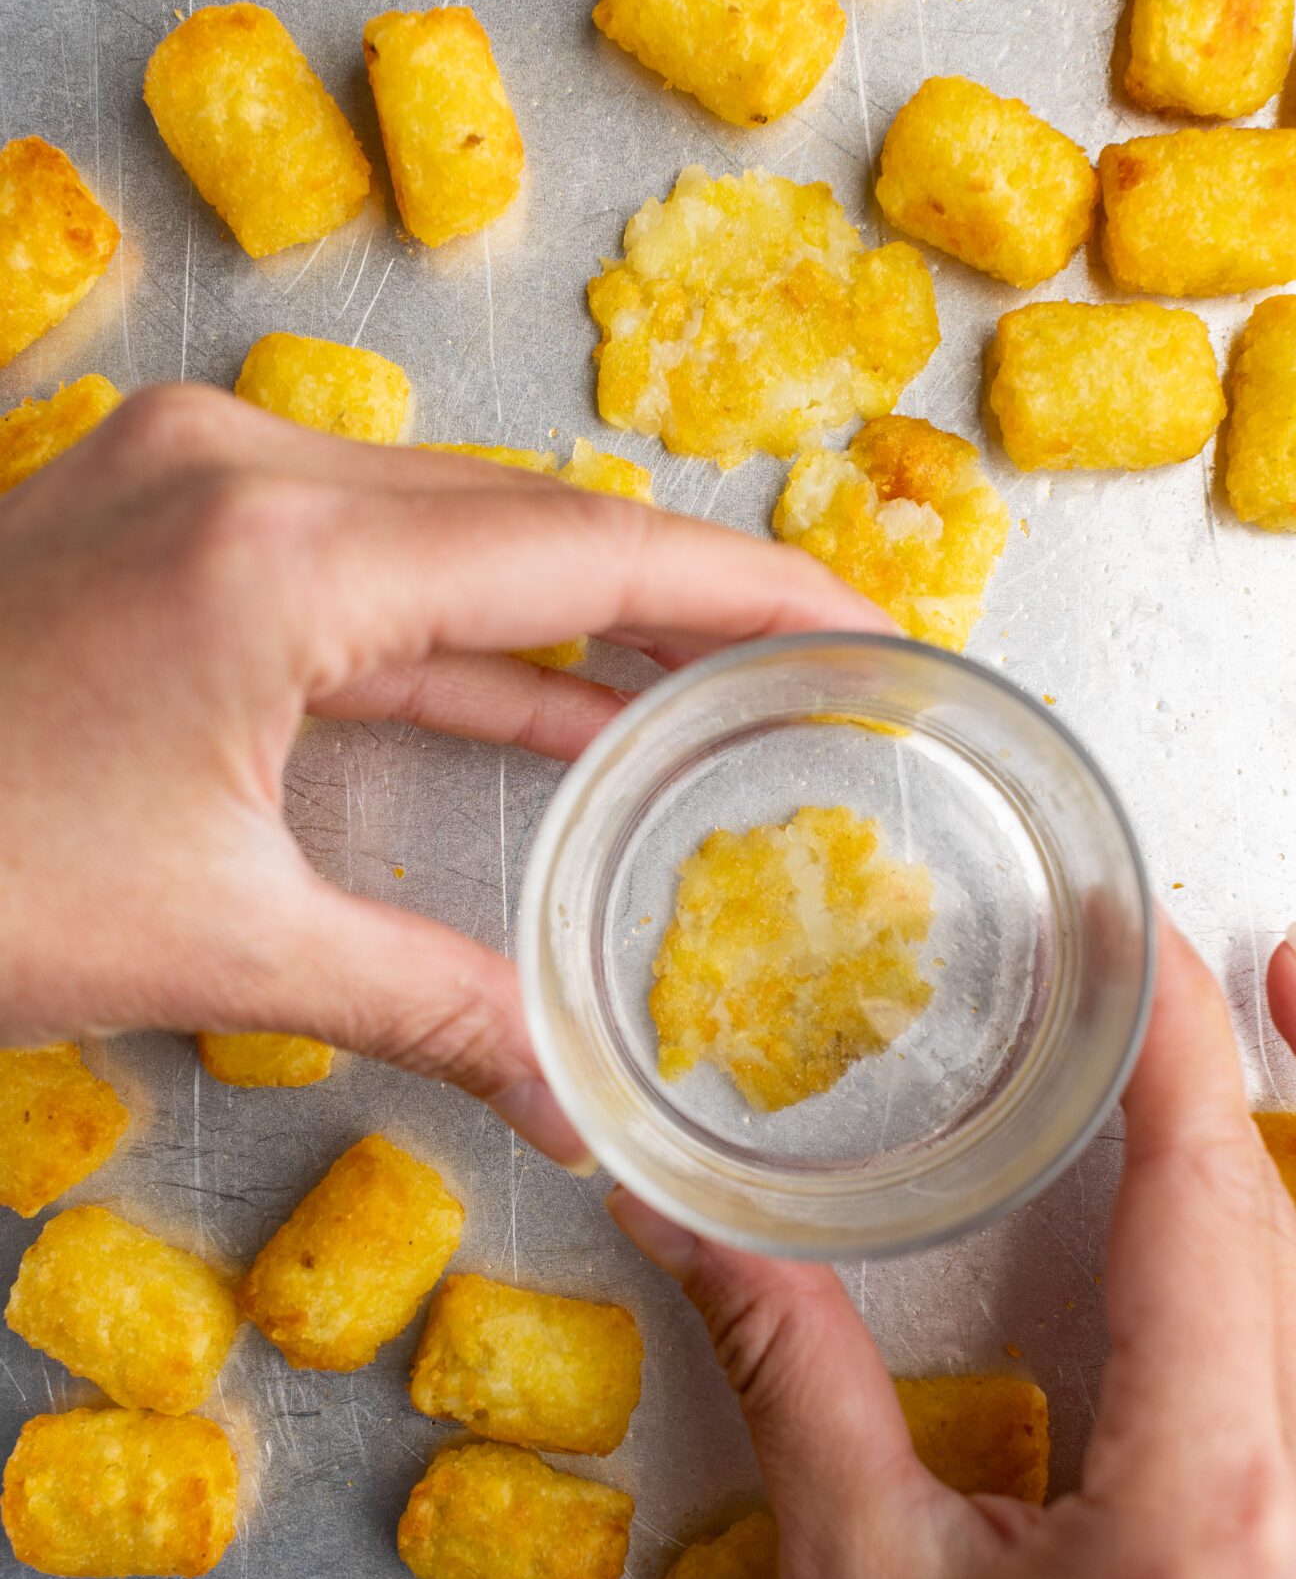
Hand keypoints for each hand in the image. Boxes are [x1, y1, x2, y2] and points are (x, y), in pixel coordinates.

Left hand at [0, 385, 890, 1161]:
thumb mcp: (219, 946)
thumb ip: (435, 1002)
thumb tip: (585, 1113)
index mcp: (278, 552)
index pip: (582, 546)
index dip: (748, 581)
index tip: (869, 620)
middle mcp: (239, 465)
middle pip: (523, 518)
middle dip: (676, 595)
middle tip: (813, 664)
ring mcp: (181, 473)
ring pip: (437, 534)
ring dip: (566, 621)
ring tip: (710, 693)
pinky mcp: (144, 514)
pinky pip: (348, 565)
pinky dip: (451, 640)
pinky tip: (546, 710)